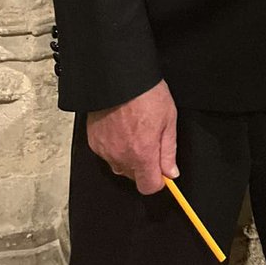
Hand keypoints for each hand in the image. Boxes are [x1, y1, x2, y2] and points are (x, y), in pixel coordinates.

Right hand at [86, 78, 177, 193]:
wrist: (119, 77)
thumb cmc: (146, 94)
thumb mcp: (168, 119)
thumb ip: (169, 150)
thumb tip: (171, 173)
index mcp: (142, 154)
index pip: (149, 187)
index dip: (158, 180)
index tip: (162, 169)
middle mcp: (121, 157)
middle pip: (133, 177)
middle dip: (144, 165)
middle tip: (150, 140)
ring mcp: (105, 151)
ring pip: (119, 165)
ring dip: (128, 156)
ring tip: (135, 130)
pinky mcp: (94, 142)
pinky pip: (107, 153)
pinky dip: (114, 146)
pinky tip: (121, 128)